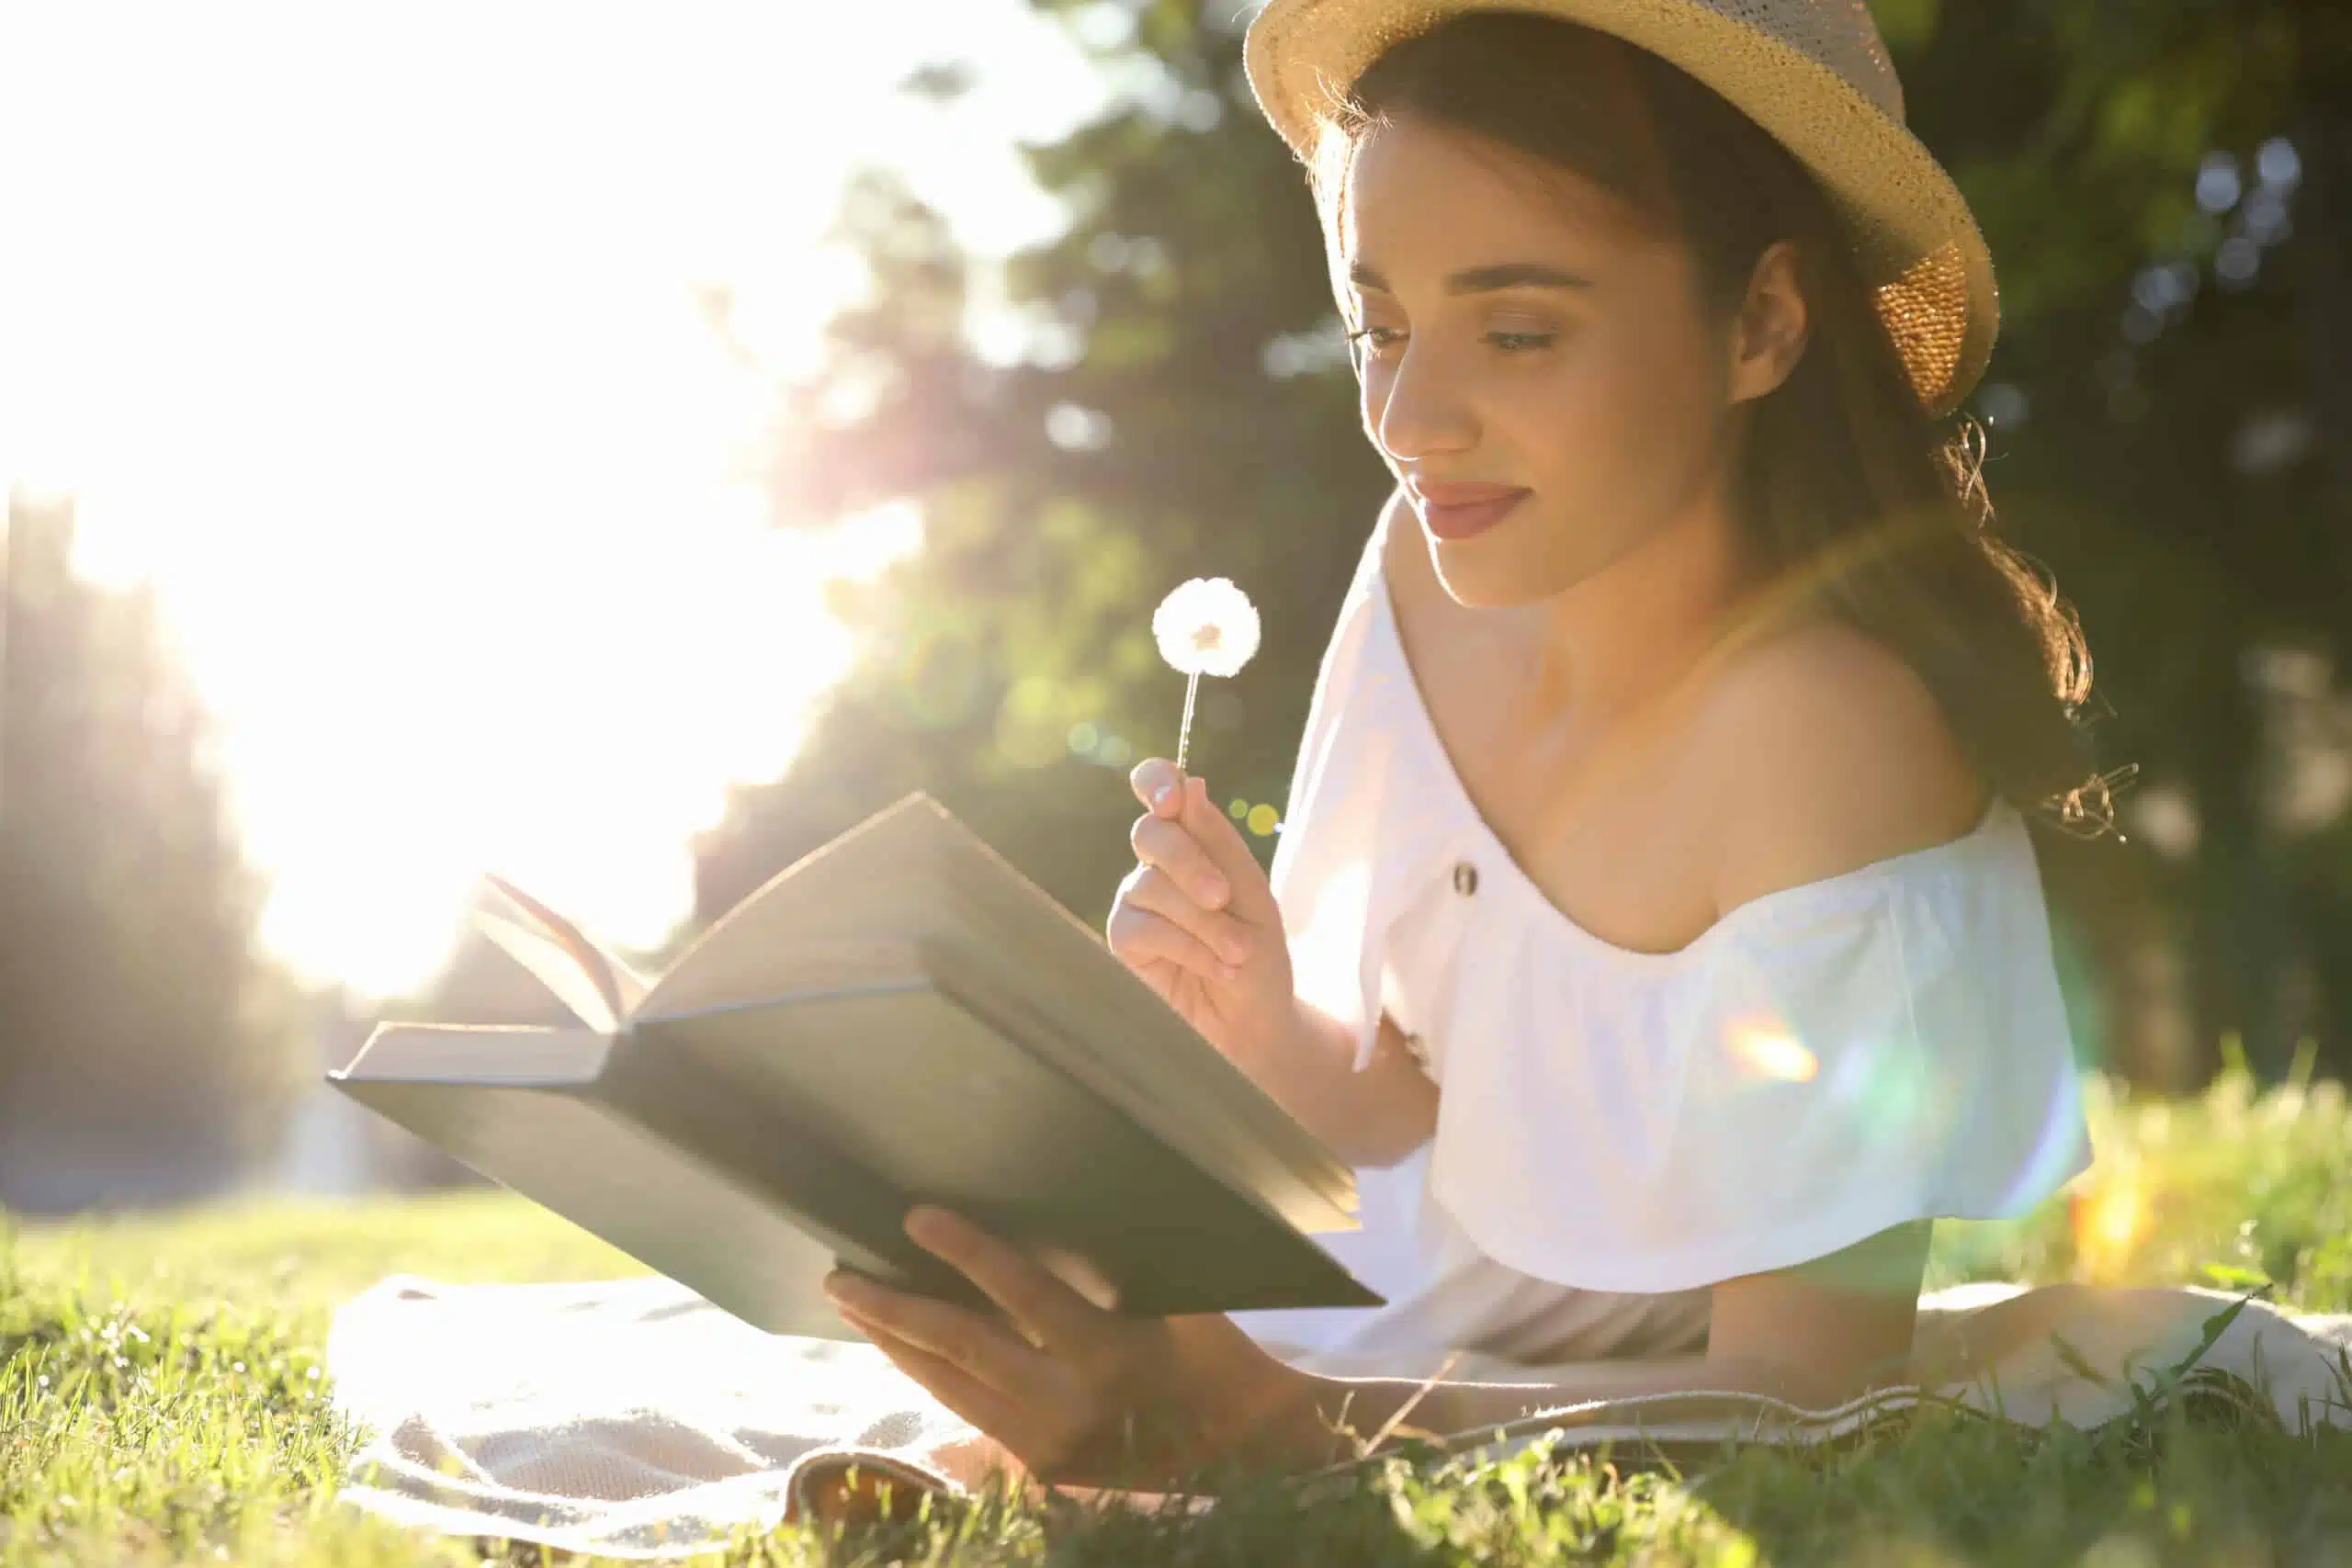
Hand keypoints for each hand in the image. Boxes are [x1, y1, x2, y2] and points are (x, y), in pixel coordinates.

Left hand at [823, 1207, 1320, 1489]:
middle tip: (842, 1275)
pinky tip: (905, 1350)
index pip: (1019, 1293)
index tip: (917, 1215)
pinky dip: (933, 1376)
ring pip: (950, 1388)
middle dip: (893, 1308)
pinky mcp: (1041, 1471)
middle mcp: (1068, 1408)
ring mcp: (1048, 1448)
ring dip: (897, 1345)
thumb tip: (1029, 1212)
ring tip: (855, 1307)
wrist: (1248, 1447)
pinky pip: (971, 1413)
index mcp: (1107, 1356)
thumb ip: (1101, 1267)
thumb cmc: (1215, 1351)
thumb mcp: (1171, 1296)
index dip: (964, 1250)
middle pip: (959, 1349)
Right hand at [1108, 758, 1298, 1070]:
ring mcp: (1136, 902)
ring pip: (1150, 886)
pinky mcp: (1124, 943)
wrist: (1256, 1022)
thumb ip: (1220, 842)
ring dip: (1203, 922)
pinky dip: (1188, 948)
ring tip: (1238, 952)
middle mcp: (1157, 866)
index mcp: (1192, 840)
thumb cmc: (1259, 956)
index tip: (1172, 800)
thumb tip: (1191, 782)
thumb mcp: (1254, 895)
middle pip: (1150, 835)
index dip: (1156, 782)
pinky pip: (1142, 928)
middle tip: (1224, 897)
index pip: (1158, 789)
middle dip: (1190, 863)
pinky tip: (1217, 967)